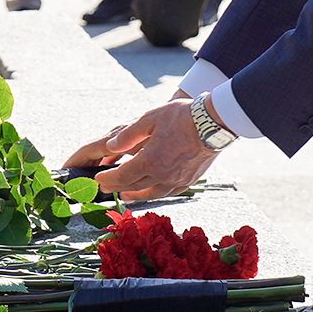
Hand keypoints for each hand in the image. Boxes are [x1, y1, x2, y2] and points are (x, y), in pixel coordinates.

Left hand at [63, 99, 217, 200]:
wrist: (213, 123)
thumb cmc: (182, 117)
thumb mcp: (150, 118)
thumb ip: (129, 135)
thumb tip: (110, 146)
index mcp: (150, 160)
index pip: (122, 175)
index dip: (109, 178)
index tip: (99, 178)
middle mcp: (162, 174)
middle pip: (133, 186)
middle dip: (116, 187)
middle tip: (105, 188)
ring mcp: (176, 180)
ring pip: (150, 193)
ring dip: (134, 194)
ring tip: (124, 194)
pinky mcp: (188, 181)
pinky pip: (166, 192)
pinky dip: (153, 193)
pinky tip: (150, 192)